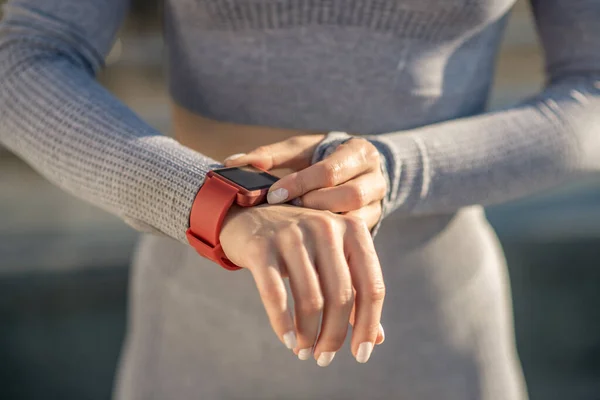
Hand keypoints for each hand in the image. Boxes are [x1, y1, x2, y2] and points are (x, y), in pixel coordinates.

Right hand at [220, 204, 384, 364]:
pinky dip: (283, 324)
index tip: (361, 354)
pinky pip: (275, 295)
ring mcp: (292, 234)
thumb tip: (376, 339)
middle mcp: (326, 227)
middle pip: (342, 296)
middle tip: (324, 358)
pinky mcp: (262, 246)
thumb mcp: (333, 260)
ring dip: (309, 335)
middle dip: (334, 336)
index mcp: (352, 229)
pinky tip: (288, 341)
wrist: (250, 214)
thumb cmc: (301, 244)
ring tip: (304, 352)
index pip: (372, 286)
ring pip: (310, 299)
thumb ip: (356, 294)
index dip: (368, 325)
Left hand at [224, 135, 385, 228]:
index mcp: (359, 151)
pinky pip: (356, 238)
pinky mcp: (374, 224)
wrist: (355, 172)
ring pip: (356, 220)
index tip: (273, 194)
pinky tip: (309, 243)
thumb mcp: (300, 150)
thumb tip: (232, 162)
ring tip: (297, 227)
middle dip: (314, 205)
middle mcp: (375, 177)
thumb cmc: (320, 158)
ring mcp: (378, 204)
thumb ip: (271, 155)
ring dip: (324, 225)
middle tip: (286, 211)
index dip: (300, 183)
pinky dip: (332, 241)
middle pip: (349, 196)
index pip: (330, 170)